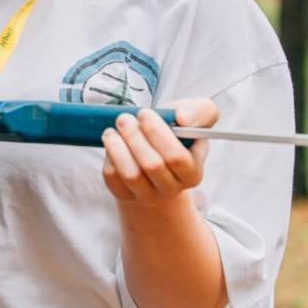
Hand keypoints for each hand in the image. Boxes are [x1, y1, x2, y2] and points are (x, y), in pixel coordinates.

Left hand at [100, 98, 217, 204]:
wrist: (157, 153)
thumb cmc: (176, 133)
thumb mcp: (196, 118)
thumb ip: (198, 112)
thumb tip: (182, 117)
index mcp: (192, 172)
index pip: (176, 157)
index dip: (157, 132)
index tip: (144, 113)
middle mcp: (171, 188)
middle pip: (152, 165)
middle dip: (134, 136)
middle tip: (124, 118)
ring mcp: (148, 195)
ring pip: (130, 174)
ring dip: (117, 147)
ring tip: (113, 130)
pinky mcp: (125, 195)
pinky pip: (113, 179)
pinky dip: (109, 158)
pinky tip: (112, 143)